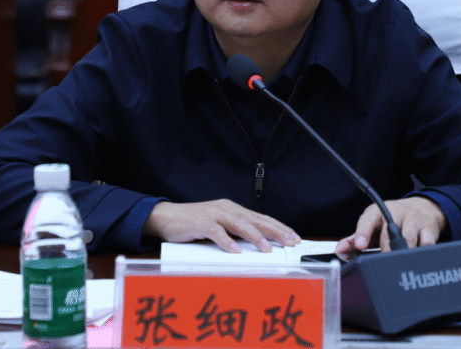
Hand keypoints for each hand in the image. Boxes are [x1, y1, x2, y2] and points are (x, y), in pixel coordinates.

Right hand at [143, 199, 301, 253]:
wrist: (165, 217)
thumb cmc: (194, 225)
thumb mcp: (219, 228)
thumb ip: (235, 234)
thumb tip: (258, 249)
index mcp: (233, 210)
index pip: (261, 218)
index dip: (279, 227)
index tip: (294, 238)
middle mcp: (226, 209)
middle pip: (255, 219)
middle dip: (274, 231)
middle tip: (290, 242)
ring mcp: (213, 214)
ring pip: (238, 224)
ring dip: (254, 237)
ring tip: (267, 249)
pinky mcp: (199, 222)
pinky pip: (215, 231)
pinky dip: (226, 241)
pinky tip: (235, 250)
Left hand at [334, 197, 446, 253]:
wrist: (421, 208)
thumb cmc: (391, 221)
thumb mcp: (371, 226)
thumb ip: (354, 240)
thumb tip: (339, 251)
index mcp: (377, 212)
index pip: (368, 220)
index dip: (363, 233)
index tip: (360, 245)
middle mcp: (395, 213)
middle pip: (388, 232)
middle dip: (385, 249)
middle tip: (381, 261)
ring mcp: (413, 219)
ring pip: (408, 238)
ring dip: (403, 251)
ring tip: (399, 260)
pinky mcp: (429, 228)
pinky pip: (427, 243)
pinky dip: (422, 251)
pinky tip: (418, 255)